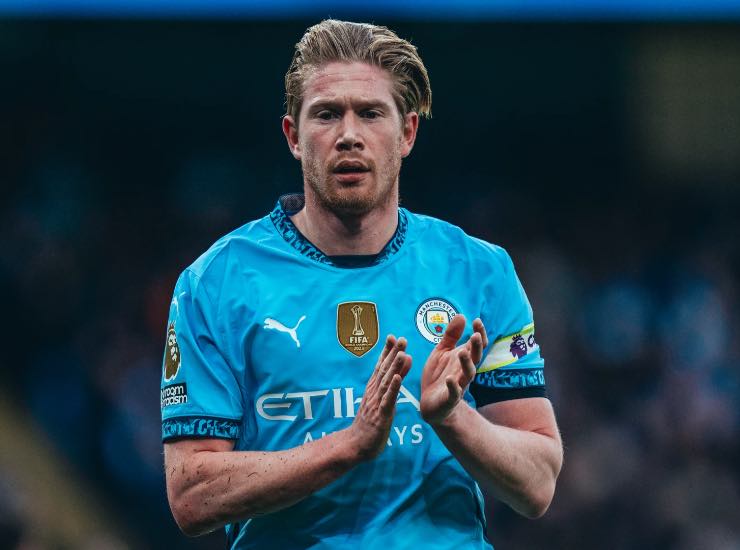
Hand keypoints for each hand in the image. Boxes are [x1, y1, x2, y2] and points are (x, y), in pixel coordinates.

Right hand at [347, 335, 411, 460]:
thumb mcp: (383, 397)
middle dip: (393, 354)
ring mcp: (376, 403)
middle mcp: (374, 392)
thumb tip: (406, 359)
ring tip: (402, 353)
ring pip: (386, 382)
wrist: (356, 444)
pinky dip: (393, 388)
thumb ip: (396, 378)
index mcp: (374, 387)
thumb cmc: (371, 421)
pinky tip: (398, 378)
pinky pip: (387, 400)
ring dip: (394, 367)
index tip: (393, 336)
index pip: (381, 366)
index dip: (387, 351)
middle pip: (384, 370)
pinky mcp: (381, 415)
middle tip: (401, 339)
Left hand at [420, 316, 487, 425]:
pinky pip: (453, 394)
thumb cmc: (438, 375)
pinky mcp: (449, 399)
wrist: (431, 404)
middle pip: (475, 358)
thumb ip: (451, 336)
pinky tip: (450, 379)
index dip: (479, 334)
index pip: (476, 345)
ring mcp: (458, 385)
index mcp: (463, 359)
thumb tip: (462, 315)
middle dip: (476, 348)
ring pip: (467, 375)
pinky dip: (453, 387)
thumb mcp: (441, 352)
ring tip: (462, 352)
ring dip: (466, 364)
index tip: (477, 321)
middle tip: (475, 335)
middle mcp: (463, 371)